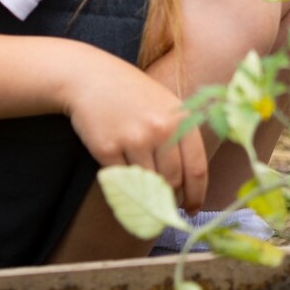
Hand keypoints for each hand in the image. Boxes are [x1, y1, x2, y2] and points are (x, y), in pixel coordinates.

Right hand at [63, 57, 208, 213]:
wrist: (92, 79)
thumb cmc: (134, 96)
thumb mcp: (167, 107)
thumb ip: (180, 140)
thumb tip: (188, 185)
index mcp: (181, 120)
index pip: (197, 169)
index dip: (196, 195)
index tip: (191, 210)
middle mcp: (161, 130)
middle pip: (172, 181)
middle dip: (168, 198)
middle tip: (162, 204)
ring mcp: (133, 139)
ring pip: (147, 185)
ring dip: (145, 194)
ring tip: (142, 190)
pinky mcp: (107, 148)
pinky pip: (121, 180)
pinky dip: (123, 184)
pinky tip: (122, 176)